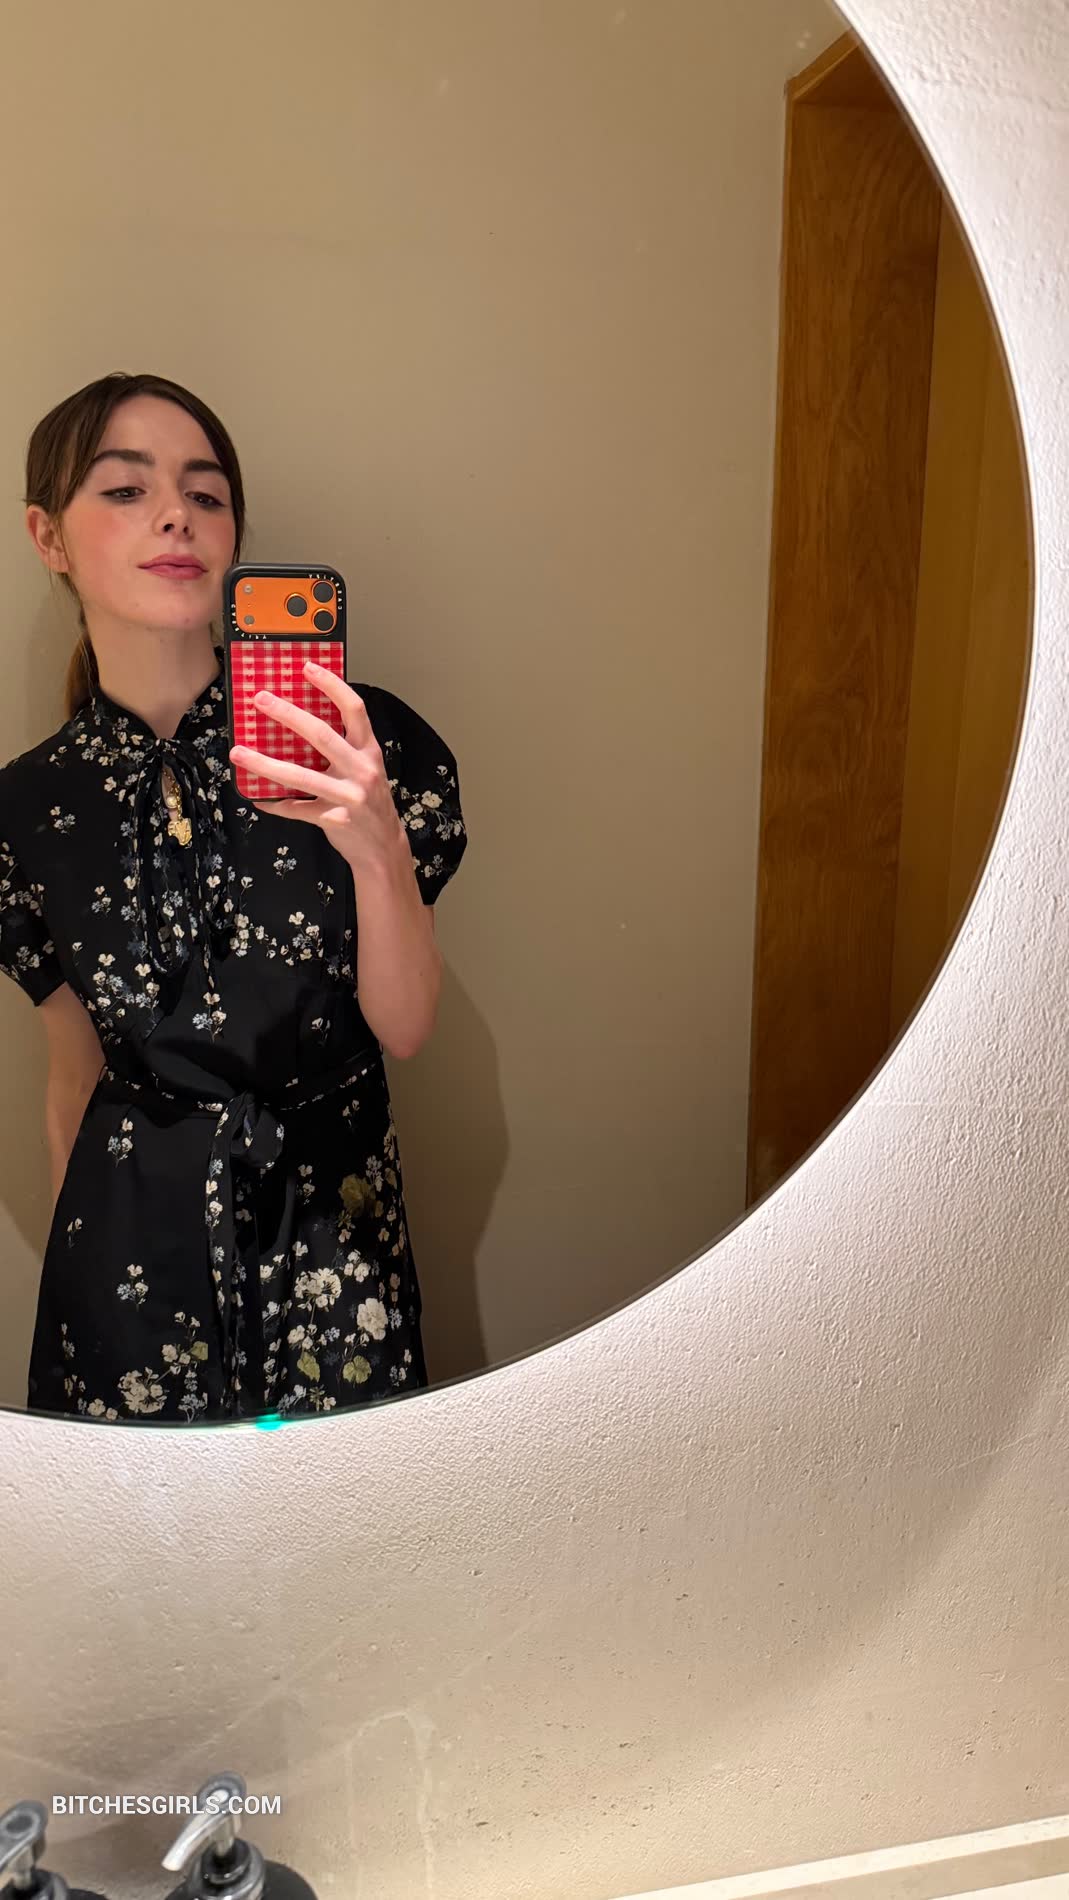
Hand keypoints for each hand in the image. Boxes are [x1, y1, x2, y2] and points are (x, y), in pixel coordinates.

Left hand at [229, 664, 405, 878]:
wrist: (383, 847)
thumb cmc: (369, 802)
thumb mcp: (365, 769)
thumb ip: (343, 748)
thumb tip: (299, 724)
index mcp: (368, 751)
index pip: (354, 709)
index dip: (331, 685)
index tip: (306, 668)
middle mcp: (361, 770)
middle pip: (321, 734)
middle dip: (287, 714)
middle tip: (261, 699)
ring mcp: (348, 796)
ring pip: (300, 776)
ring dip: (264, 764)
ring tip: (238, 752)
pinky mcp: (333, 820)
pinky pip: (295, 809)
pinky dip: (273, 803)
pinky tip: (257, 797)